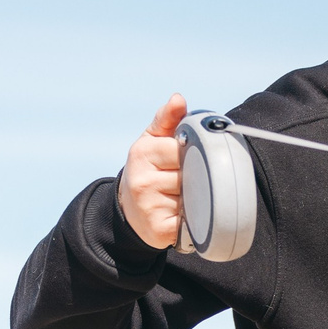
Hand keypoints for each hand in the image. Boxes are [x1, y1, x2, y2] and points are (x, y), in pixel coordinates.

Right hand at [117, 94, 187, 250]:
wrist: (130, 210)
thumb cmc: (149, 169)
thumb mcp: (152, 140)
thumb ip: (167, 119)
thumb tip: (178, 99)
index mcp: (142, 153)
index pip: (183, 149)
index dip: (192, 153)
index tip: (188, 158)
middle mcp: (142, 180)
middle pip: (191, 173)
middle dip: (196, 176)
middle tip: (188, 179)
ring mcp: (149, 206)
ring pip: (194, 196)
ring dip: (197, 197)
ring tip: (185, 196)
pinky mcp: (160, 229)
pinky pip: (192, 221)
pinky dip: (197, 219)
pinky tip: (188, 215)